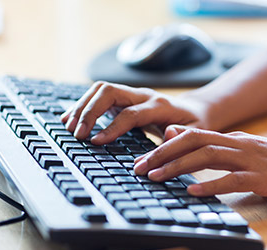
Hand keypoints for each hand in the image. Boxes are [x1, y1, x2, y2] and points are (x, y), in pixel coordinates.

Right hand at [61, 81, 208, 144]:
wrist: (195, 111)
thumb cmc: (195, 125)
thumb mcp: (196, 134)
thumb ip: (183, 136)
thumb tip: (169, 134)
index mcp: (161, 106)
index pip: (131, 113)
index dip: (112, 127)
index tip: (95, 141)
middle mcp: (144, 95)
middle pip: (110, 92)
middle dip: (90, 111)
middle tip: (77, 134)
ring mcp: (133, 94)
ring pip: (101, 90)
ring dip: (83, 106)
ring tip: (69, 127)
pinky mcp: (124, 99)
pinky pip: (100, 96)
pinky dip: (84, 105)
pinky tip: (71, 118)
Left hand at [134, 125, 266, 204]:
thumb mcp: (251, 152)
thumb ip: (223, 148)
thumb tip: (194, 144)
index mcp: (236, 139)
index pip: (192, 136)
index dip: (164, 146)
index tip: (142, 159)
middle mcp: (240, 144)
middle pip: (193, 142)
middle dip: (162, 154)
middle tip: (138, 167)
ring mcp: (253, 159)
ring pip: (208, 157)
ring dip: (178, 167)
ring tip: (156, 177)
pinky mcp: (266, 177)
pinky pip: (234, 179)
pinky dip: (211, 185)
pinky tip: (194, 192)